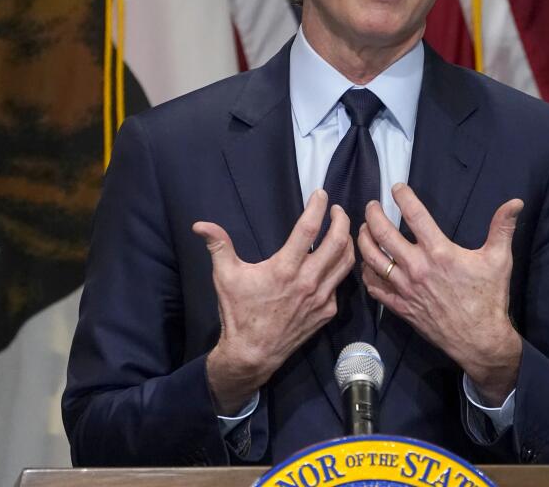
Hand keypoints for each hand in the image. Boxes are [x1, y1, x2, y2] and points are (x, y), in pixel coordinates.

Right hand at [193, 189, 353, 413]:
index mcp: (284, 268)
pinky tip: (335, 262)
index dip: (318, 207)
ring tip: (342, 230)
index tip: (321, 194)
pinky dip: (341, 268)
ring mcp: (321, 298)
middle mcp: (308, 281)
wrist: (252, 354)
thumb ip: (217, 246)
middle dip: (341, 220)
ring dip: (348, 242)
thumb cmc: (238, 313)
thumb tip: (200, 225)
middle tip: (337, 209)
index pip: (309, 229)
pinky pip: (340, 284)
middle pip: (338, 242)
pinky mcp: (327, 312)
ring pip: (346, 263)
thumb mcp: (224, 277)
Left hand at [358, 183, 523, 405]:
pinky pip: (374, 287)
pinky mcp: (400, 306)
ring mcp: (405, 288)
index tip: (397, 187)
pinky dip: (366, 273)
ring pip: (372, 259)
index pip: (415, 215)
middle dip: (372, 215)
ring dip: (363, 240)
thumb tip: (516, 202)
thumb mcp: (499, 259)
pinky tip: (366, 264)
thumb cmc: (489, 298)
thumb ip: (503, 227)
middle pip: (383, 234)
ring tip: (363, 229)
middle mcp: (417, 267)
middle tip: (371, 205)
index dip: (403, 197)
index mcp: (439, 252)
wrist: (479, 339)